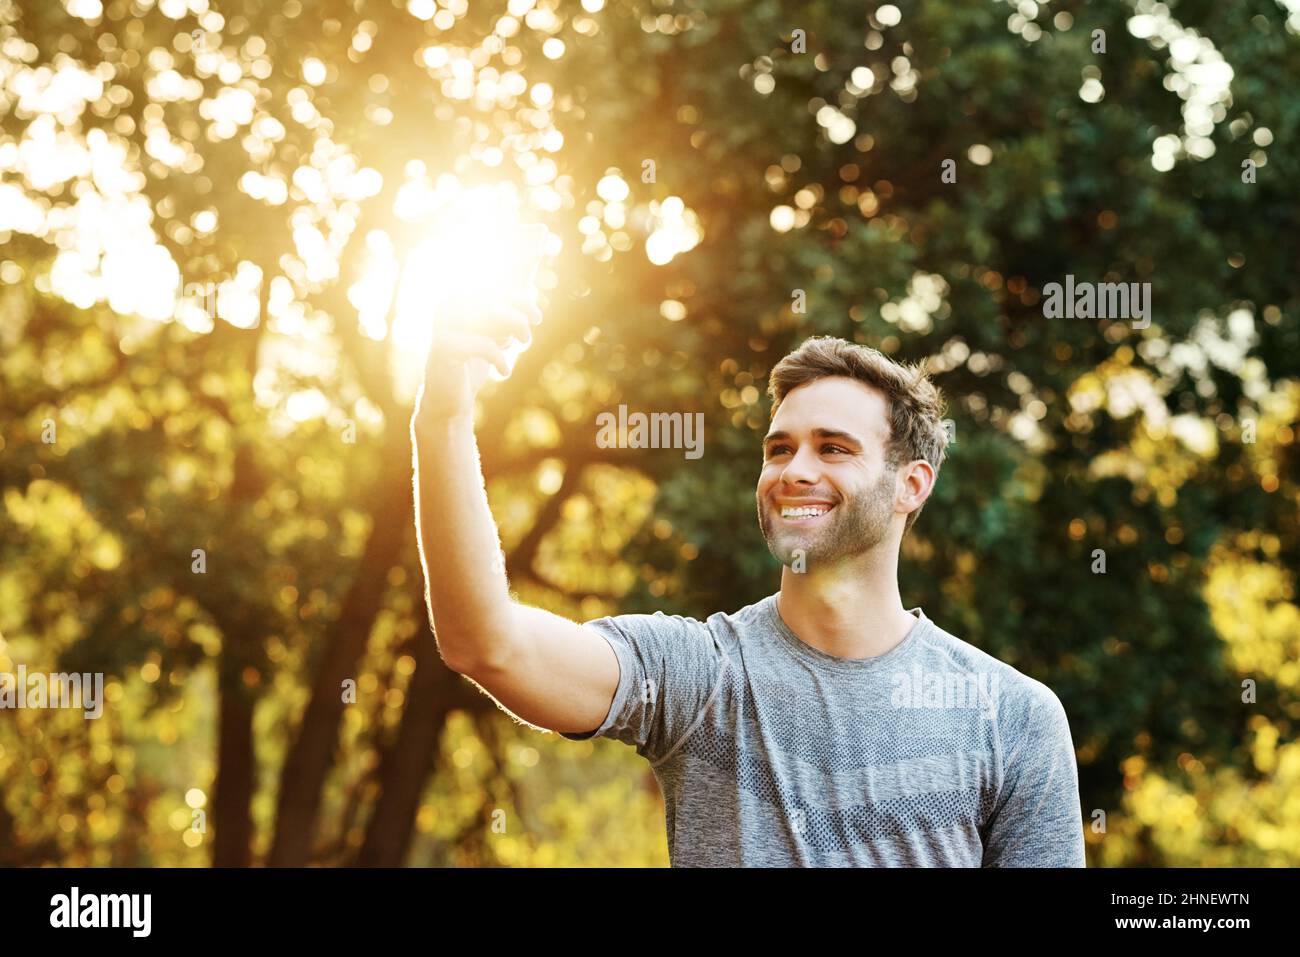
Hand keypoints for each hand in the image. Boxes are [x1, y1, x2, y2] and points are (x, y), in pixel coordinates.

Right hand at [414, 292, 542, 422]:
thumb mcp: (496, 333)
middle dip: (518, 316)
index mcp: (458, 297)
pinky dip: (499, 358)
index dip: (520, 298)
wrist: (451, 400)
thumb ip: (508, 310)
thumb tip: (532, 281)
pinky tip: (504, 372)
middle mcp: (447, 305)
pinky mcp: (443, 347)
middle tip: (527, 338)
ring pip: (490, 313)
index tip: (537, 318)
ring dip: (512, 330)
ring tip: (520, 345)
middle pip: (494, 297)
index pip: (495, 287)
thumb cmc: (475, 362)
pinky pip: (483, 344)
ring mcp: (443, 325)